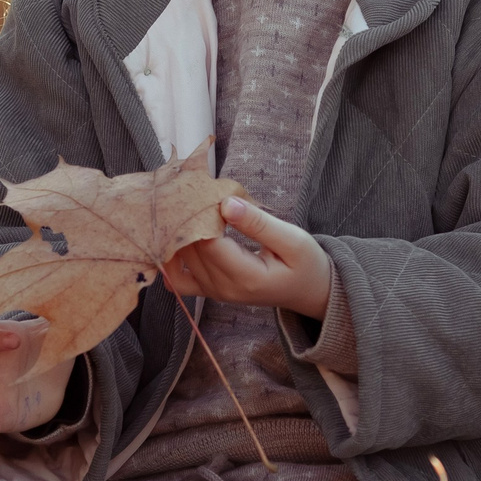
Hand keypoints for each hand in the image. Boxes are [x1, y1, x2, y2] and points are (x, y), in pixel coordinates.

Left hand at [161, 198, 331, 320]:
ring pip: (178, 261)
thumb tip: (225, 203)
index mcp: (245, 277)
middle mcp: (223, 288)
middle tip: (192, 190)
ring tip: (185, 207)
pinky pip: (176, 279)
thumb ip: (258, 223)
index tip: (207, 189)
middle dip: (186, 219)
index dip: (201, 214)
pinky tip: (178, 236)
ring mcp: (213, 292)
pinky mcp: (208, 290)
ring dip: (177, 233)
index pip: (208, 242)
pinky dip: (171, 258)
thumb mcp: (292, 240)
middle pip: (189, 249)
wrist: (309, 291)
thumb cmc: (306, 264)